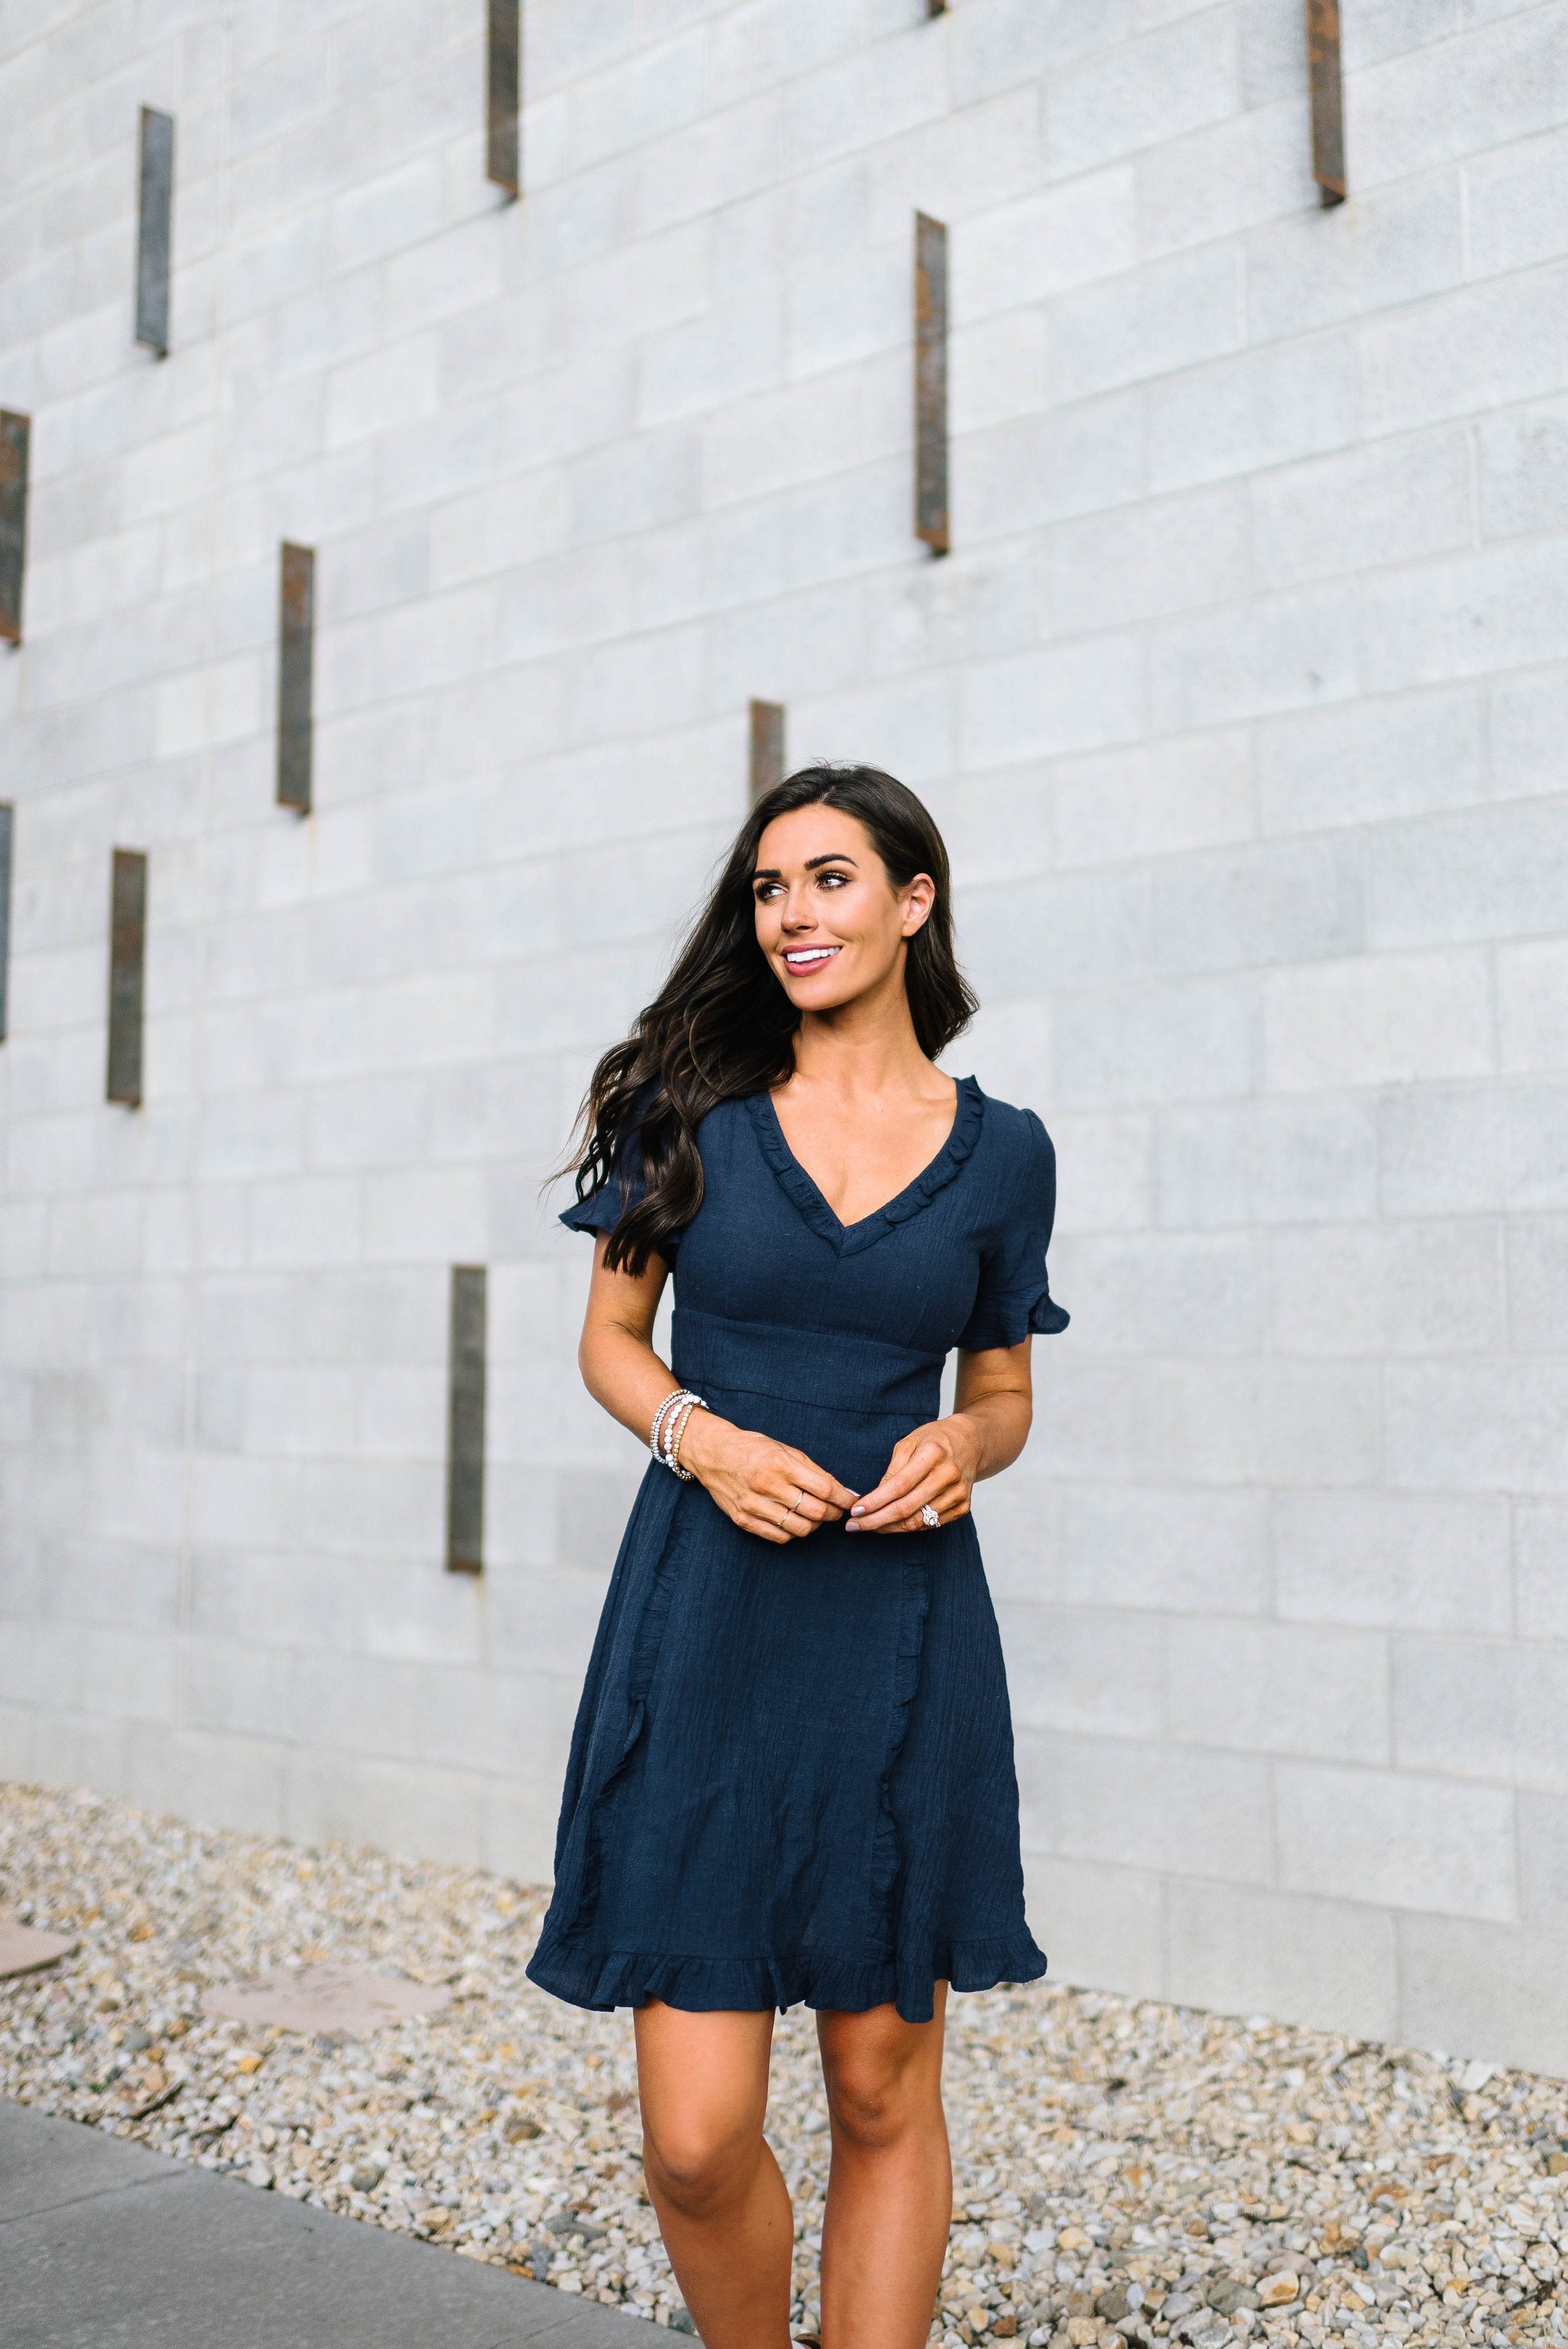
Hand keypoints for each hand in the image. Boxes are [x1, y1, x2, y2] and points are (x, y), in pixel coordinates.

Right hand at [679, 1410, 857, 1546]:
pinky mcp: (743, 1520)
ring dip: (815, 1525)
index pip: (825, 1488)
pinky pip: (780, 1537)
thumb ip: (813, 1471)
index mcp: (781, 1464)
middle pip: (815, 1512)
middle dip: (833, 1514)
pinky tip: (795, 1522)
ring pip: (800, 1528)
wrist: (713, 1454)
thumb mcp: (785, 1450)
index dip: (844, 1498)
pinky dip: (793, 1533)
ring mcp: (753, 1505)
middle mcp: (767, 1486)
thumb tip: (843, 1491)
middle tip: (836, 1510)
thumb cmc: (753, 1449)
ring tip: (815, 1516)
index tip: (851, 1501)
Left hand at [845, 1416, 980, 1534]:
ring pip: (918, 1522)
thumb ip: (892, 1470)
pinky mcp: (963, 1507)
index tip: (855, 1510)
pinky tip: (892, 1525)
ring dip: (889, 1527)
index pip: (899, 1486)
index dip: (875, 1501)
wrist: (971, 1442)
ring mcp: (958, 1494)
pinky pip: (931, 1525)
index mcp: (933, 1454)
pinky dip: (908, 1527)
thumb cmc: (934, 1439)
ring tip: (868, 1527)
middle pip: (907, 1508)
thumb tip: (874, 1498)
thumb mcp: (909, 1442)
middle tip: (854, 1526)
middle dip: (876, 1520)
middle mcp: (948, 1475)